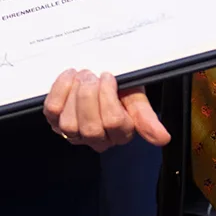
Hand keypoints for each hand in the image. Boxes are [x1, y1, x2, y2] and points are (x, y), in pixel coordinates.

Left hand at [42, 70, 170, 151]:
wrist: (100, 77)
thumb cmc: (120, 88)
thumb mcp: (136, 97)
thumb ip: (146, 116)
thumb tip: (163, 138)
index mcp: (120, 134)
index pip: (114, 123)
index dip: (108, 97)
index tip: (108, 76)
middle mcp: (97, 140)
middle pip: (91, 128)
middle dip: (89, 97)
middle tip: (93, 75)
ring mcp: (74, 134)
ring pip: (69, 124)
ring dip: (74, 94)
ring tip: (83, 76)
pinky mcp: (55, 123)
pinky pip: (52, 112)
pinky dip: (59, 90)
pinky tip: (70, 77)